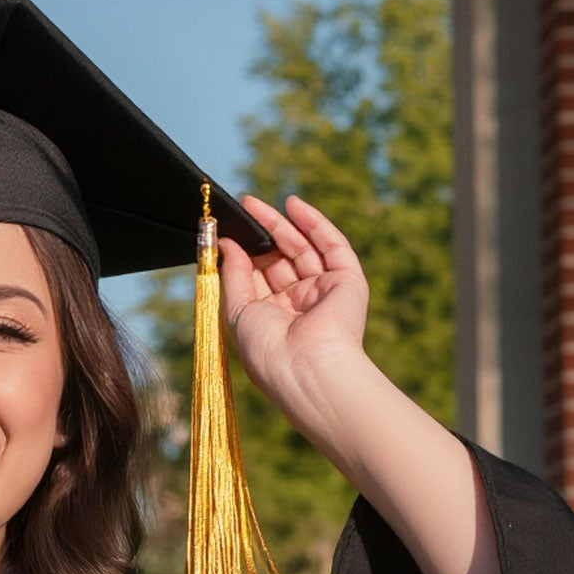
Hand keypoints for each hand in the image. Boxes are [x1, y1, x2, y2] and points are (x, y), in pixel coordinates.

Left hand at [217, 191, 372, 429]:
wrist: (307, 368)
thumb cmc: (267, 350)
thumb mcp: (237, 311)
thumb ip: (232, 275)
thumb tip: (226, 244)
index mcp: (273, 320)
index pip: (258, 279)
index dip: (244, 255)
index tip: (227, 232)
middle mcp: (299, 306)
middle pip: (280, 260)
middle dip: (262, 234)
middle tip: (243, 208)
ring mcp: (324, 292)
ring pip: (303, 249)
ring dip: (282, 224)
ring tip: (255, 204)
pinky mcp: (347, 281)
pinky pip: (332, 245)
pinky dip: (313, 223)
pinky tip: (292, 204)